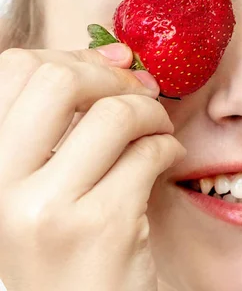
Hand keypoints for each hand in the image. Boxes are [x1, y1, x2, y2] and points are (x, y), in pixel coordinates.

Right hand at [0, 45, 185, 290]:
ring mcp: (49, 208)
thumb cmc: (66, 245)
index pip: (15, 68)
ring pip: (114, 114)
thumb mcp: (41, 182)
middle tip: (141, 94)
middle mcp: (1, 185)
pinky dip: (169, 147)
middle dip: (114, 78)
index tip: (112, 67)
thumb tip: (116, 53)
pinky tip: (166, 159)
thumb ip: (64, 119)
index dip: (73, 57)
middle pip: (60, 80)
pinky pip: (149, 153)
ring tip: (158, 130)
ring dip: (152, 113)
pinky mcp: (102, 226)